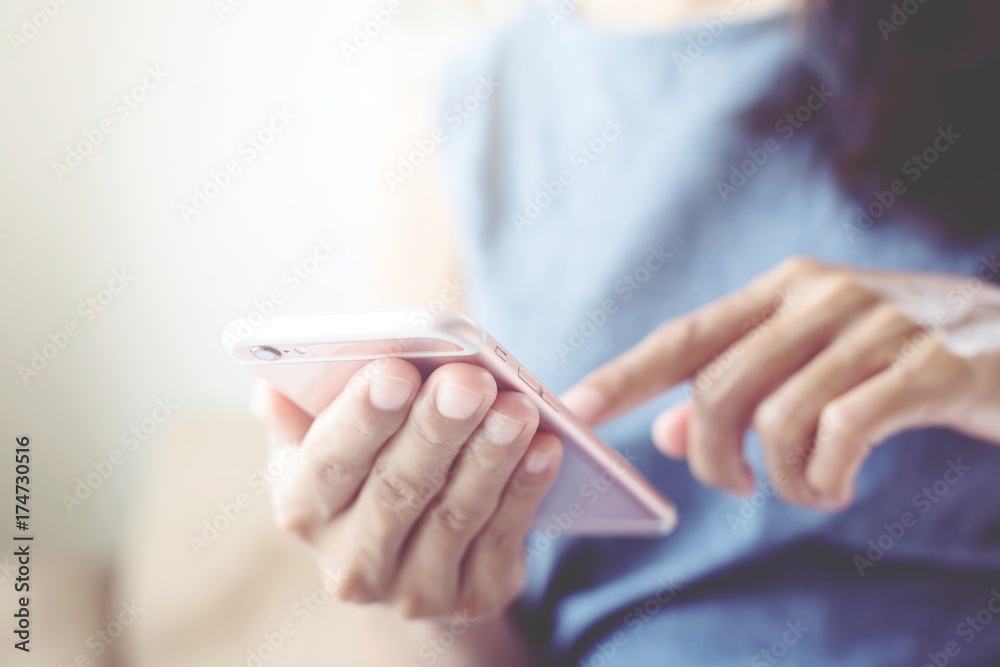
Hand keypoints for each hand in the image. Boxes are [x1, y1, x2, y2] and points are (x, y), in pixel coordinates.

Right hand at [252, 360, 561, 618]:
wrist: (408, 553)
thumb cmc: (367, 467)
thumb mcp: (323, 437)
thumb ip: (303, 408)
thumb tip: (272, 389)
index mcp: (301, 508)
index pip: (328, 462)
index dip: (363, 416)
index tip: (396, 370)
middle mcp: (348, 562)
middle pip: (397, 488)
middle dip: (437, 429)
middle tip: (469, 379)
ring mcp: (412, 589)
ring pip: (454, 514)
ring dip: (489, 456)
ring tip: (517, 406)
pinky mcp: (470, 598)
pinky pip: (501, 538)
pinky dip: (525, 490)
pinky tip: (544, 448)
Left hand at [562, 256, 999, 509]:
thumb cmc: (895, 354)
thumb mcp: (812, 359)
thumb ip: (741, 389)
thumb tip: (673, 434)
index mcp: (781, 289)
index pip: (685, 336)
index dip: (626, 375)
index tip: (575, 410)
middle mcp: (819, 298)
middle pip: (720, 387)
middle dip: (715, 457)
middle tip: (740, 487)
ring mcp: (875, 328)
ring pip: (778, 418)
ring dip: (781, 478)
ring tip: (808, 490)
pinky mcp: (926, 368)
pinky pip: (842, 433)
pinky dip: (826, 477)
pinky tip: (837, 486)